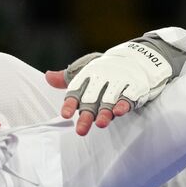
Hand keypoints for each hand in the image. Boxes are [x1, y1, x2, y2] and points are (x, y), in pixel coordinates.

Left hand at [45, 36, 185, 135]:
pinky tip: (120, 111)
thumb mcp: (86, 70)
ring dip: (105, 112)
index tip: (65, 114)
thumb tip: (48, 77)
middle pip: (92, 99)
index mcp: (88, 75)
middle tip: (80, 130)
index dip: (71, 103)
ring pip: (110, 99)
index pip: (76, 89)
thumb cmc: (106, 68)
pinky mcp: (135, 86)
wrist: (138, 56)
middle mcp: (102, 78)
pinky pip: (129, 95)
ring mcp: (119, 82)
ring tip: (100, 124)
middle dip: (87, 115)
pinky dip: (125, 103)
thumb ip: (67, 78)